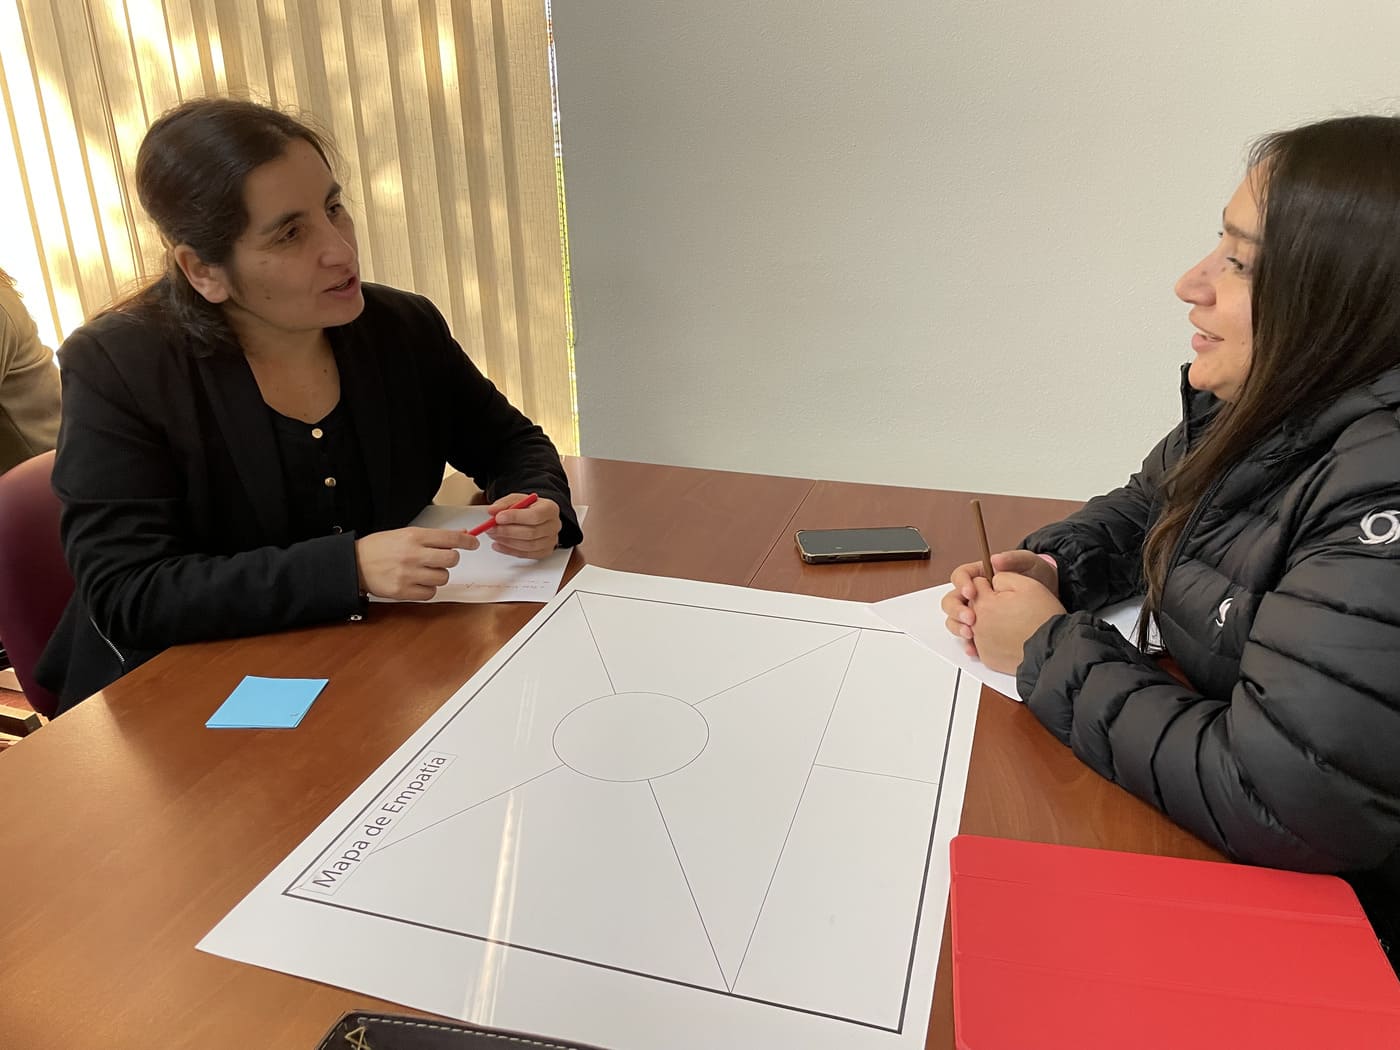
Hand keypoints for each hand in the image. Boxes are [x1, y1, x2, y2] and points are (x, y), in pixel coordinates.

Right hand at [354, 527, 478, 600]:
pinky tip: (417, 582)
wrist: (354, 564)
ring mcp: (408, 574)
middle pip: (451, 559)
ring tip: (423, 571)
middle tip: (442, 559)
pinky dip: (428, 589)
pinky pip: (430, 593)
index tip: (473, 543)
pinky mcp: (403, 591)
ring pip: (443, 577)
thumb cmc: (379, 547)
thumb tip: (460, 533)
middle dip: (451, 559)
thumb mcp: (405, 533)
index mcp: (414, 536)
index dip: (466, 540)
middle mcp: (413, 554)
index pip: (450, 537)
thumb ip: (432, 536)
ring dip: (438, 575)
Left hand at [481, 493, 562, 558]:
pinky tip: (498, 544)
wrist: (538, 516)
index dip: (515, 518)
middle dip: (507, 531)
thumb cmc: (529, 507)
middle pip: (531, 533)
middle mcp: (554, 526)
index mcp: (550, 509)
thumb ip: (504, 504)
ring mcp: (551, 541)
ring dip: (506, 541)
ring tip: (493, 535)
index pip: (535, 516)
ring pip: (527, 546)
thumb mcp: (517, 499)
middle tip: (491, 528)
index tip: (498, 517)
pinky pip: (525, 555)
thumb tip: (492, 511)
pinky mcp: (544, 552)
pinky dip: (509, 551)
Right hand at [942, 549, 1057, 656]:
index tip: (971, 592)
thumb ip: (1012, 558)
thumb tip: (994, 560)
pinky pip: (968, 637)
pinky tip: (974, 648)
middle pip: (952, 600)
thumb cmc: (1038, 577)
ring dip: (957, 627)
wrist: (1052, 600)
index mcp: (979, 575)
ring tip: (970, 633)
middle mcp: (975, 595)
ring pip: (955, 619)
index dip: (962, 584)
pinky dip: (968, 643)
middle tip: (971, 618)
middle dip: (957, 610)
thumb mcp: (1028, 563)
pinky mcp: (983, 629)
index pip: (960, 576)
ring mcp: (978, 613)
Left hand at [966, 573, 1065, 673]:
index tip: (1001, 590)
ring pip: (974, 625)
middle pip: (971, 605)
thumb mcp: (1027, 584)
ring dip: (985, 622)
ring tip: (1005, 622)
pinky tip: (1006, 636)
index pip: (976, 584)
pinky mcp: (987, 658)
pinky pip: (982, 644)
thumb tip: (990, 580)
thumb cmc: (1043, 617)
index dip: (990, 584)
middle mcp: (977, 624)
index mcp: (984, 603)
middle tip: (1006, 607)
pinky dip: (991, 640)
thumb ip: (1002, 576)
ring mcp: (981, 643)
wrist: (1053, 647)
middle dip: (984, 602)